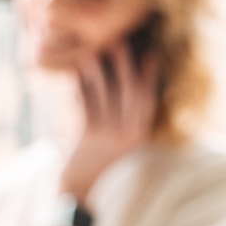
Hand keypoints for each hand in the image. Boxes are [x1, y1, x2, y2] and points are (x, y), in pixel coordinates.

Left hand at [61, 37, 158, 200]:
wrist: (78, 183)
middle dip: (125, 65)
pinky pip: (84, 101)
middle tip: (119, 41)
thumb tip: (131, 82)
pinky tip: (75, 70)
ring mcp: (107, 133)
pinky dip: (79, 84)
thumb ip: (128, 116)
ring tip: (93, 49)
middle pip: (130, 91)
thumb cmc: (99, 157)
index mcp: (139, 134)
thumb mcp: (122, 139)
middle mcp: (127, 133)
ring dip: (98, 69)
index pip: (148, 100)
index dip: (149, 76)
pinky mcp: (87, 133)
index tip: (150, 54)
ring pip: (105, 92)